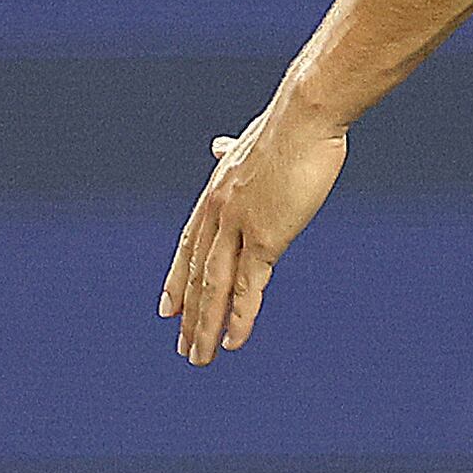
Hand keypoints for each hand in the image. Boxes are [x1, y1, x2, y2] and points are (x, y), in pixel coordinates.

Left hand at [160, 96, 350, 366]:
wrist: (306, 116)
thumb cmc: (289, 127)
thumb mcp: (252, 144)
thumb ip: (233, 154)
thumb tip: (218, 146)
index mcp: (215, 194)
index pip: (188, 247)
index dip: (178, 280)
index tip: (167, 309)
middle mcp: (219, 214)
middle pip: (198, 274)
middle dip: (189, 315)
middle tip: (182, 346)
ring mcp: (239, 227)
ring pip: (216, 288)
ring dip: (206, 326)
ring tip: (199, 357)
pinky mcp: (266, 237)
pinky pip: (248, 286)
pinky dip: (239, 317)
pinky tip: (232, 342)